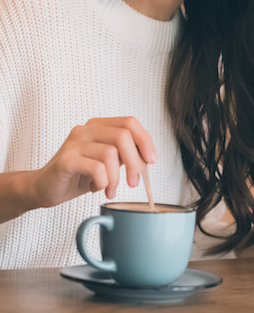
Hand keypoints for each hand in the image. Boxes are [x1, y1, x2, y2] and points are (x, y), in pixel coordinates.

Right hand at [27, 117, 156, 207]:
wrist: (43, 188)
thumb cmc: (77, 175)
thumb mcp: (107, 163)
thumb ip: (124, 154)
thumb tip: (147, 157)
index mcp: (98, 126)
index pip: (130, 122)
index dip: (145, 140)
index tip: (151, 160)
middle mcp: (86, 130)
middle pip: (123, 135)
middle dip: (135, 162)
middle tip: (134, 182)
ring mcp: (74, 143)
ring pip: (111, 153)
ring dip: (116, 177)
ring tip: (111, 189)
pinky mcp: (66, 159)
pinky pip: (96, 168)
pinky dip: (103, 181)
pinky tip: (97, 188)